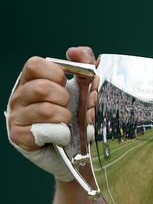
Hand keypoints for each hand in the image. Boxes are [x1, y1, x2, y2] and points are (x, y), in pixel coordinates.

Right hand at [6, 46, 96, 179]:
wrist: (77, 152)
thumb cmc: (77, 117)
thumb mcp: (84, 87)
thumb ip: (85, 64)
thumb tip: (75, 51)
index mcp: (31, 81)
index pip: (35, 64)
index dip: (56, 73)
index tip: (66, 84)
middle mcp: (18, 97)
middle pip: (41, 88)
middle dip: (64, 98)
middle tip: (68, 107)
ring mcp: (16, 117)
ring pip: (45, 110)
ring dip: (65, 118)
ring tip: (67, 123)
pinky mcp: (19, 137)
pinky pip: (43, 131)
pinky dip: (60, 134)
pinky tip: (61, 137)